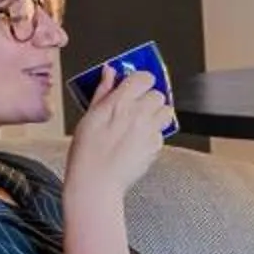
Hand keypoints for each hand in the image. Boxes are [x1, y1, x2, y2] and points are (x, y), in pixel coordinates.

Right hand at [64, 68, 169, 196]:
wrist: (96, 181)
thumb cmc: (87, 152)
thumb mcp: (89, 116)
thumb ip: (103, 91)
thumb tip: (109, 72)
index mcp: (119, 102)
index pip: (144, 77)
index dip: (141, 80)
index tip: (136, 85)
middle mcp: (138, 113)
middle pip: (158, 94)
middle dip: (149, 99)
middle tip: (136, 108)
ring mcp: (150, 130)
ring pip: (166, 111)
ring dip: (157, 114)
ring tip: (142, 123)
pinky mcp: (156, 145)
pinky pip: (162, 132)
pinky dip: (154, 134)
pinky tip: (139, 141)